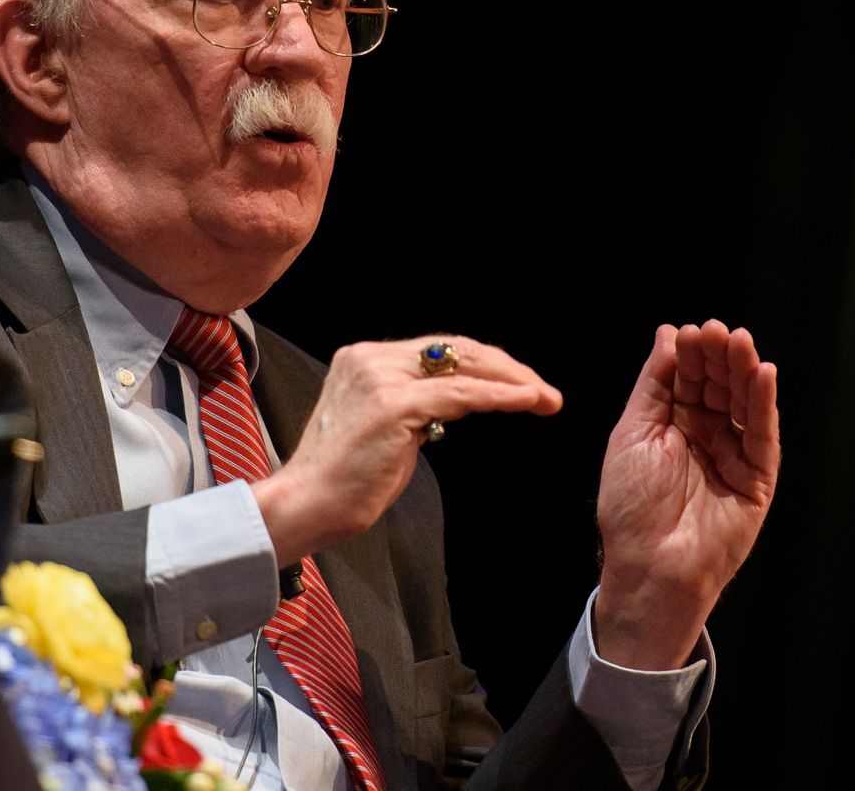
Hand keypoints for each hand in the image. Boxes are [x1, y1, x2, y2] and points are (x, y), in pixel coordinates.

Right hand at [253, 335, 561, 564]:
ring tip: (547, 398)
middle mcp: (369, 358)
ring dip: (513, 381)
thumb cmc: (345, 478)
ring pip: (463, 368)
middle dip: (506, 368)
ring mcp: (380, 378)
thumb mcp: (383, 425)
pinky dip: (500, 397)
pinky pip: (461, 395)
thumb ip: (414, 403)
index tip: (519, 382)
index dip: (484, 363)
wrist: (308, 505)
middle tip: (543, 390)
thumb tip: (460, 397)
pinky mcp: (393, 405)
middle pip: (454, 350)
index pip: (437, 349)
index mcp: (363, 358)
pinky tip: (527, 401)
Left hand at [595, 320, 779, 668]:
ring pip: (743, 404)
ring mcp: (734, 456)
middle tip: (718, 331)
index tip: (692, 331)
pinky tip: (764, 373)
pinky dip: (764, 404)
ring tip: (740, 342)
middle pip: (718, 386)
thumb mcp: (633, 433)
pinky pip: (763, 435)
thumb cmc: (631, 507)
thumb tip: (668, 333)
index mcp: (674, 425)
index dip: (690, 355)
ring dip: (743, 371)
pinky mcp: (758, 478)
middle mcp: (707, 436)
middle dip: (718, 357)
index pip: (687, 379)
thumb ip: (655, 384)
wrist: (648, 566)